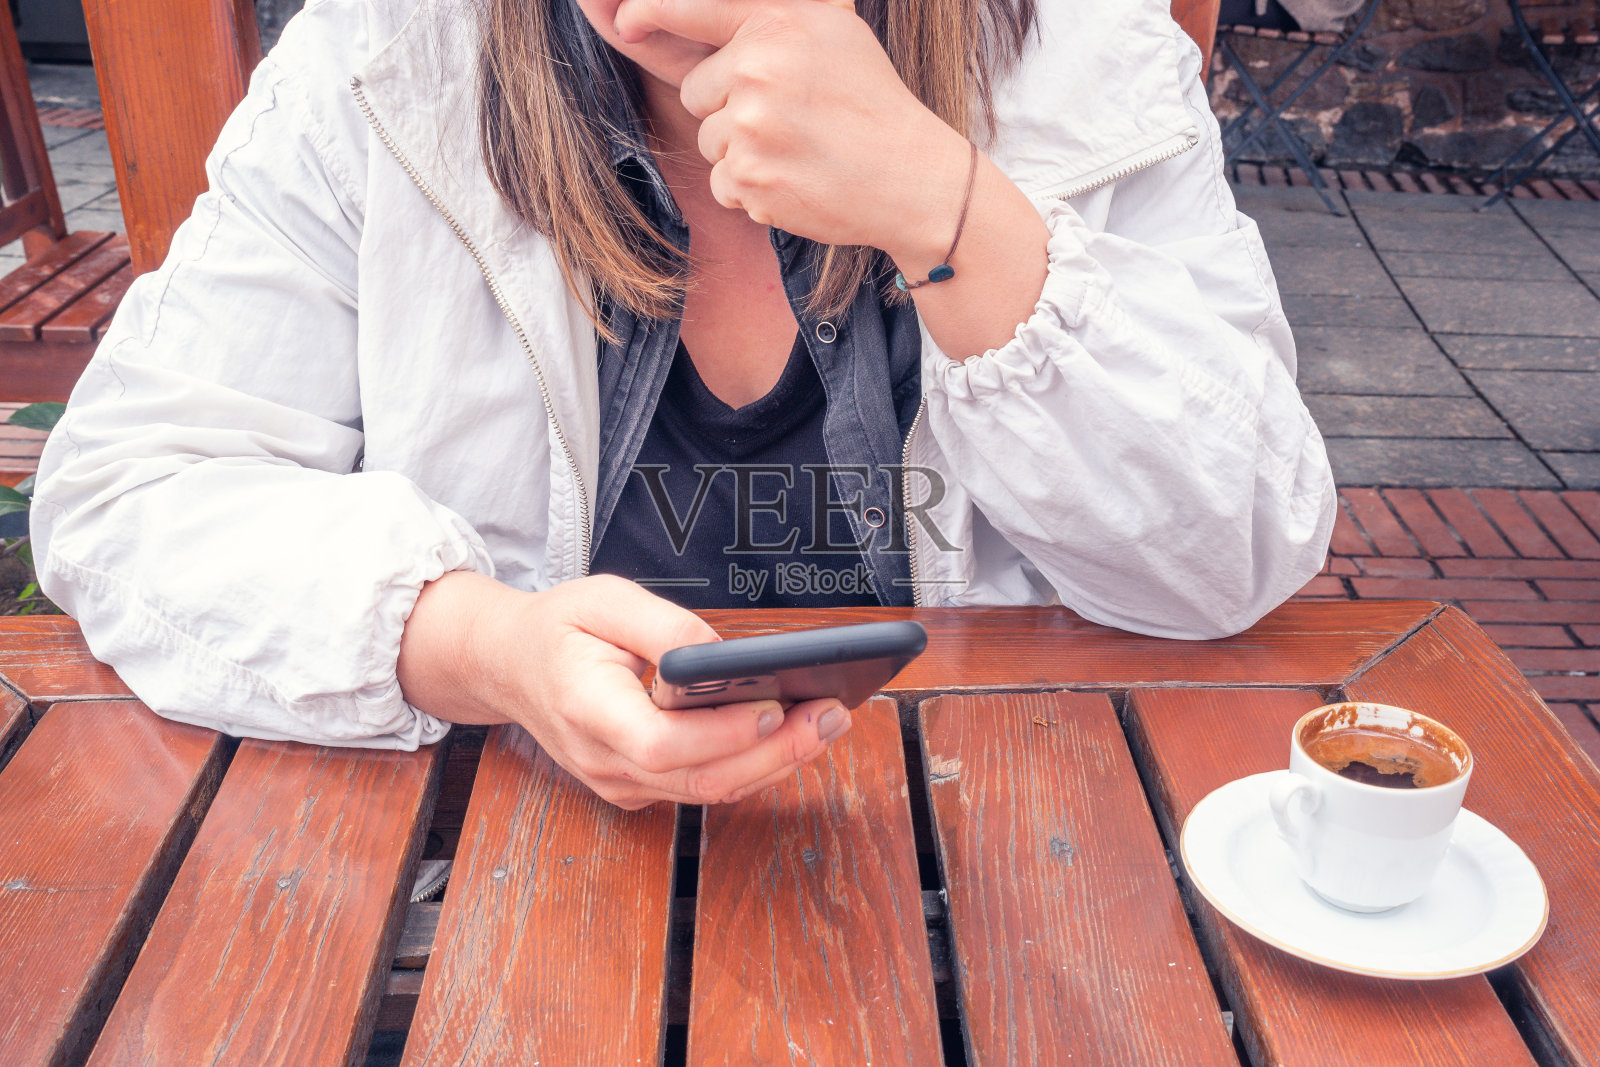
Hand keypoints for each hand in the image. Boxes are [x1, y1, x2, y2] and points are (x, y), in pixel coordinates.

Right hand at [398, 572, 850, 808]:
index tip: (771, 706)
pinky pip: (701, 786)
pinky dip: (750, 764)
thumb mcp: (602, 598)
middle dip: (774, 753)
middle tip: (830, 715)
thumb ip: (661, 624)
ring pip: (707, 790)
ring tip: (827, 720)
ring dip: (774, 762)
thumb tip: (721, 654)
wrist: (509, 666)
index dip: (721, 733)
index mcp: (586, 708)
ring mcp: (619, 782)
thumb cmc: (558, 627)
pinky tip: (791, 732)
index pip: (660, 743)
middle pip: (698, 778)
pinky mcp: (638, 785)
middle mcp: (603, 759)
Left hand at [613, 0, 972, 258]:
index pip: (691, 8)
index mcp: (777, 25)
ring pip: (709, 140)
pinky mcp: (751, 181)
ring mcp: (752, 129)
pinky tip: (795, 179)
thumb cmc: (869, 104)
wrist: (911, 178)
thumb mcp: (831, 32)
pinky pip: (722, 183)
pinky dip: (751, 189)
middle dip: (729, 107)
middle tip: (789, 119)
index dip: (648, 11)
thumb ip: (766, 19)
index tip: (622, 19)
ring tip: (797, 151)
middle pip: (696, 91)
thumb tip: (688, 14)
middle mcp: (759, 71)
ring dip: (741, 151)